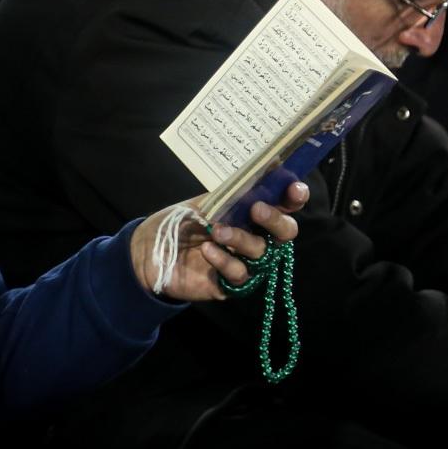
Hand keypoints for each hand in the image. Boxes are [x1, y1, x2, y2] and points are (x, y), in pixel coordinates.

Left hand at [130, 182, 307, 300]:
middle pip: (285, 232)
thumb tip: (266, 164)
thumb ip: (235, 190)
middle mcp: (257, 237)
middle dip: (275, 220)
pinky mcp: (231, 284)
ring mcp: (246, 262)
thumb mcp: (208, 200)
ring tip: (217, 230)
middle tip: (256, 210)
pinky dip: (224, 260)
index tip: (294, 190)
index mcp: (255, 213)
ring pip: (261, 253)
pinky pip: (239, 274)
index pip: (285, 205)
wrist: (153, 249)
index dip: (295, 198)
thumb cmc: (184, 220)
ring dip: (241, 239)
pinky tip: (207, 250)